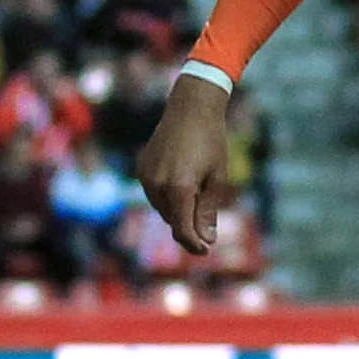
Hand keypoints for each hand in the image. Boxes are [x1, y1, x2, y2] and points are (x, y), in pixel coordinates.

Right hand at [134, 73, 233, 253]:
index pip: (182, 229)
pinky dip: (167, 197)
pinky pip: (154, 194)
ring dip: (178, 211)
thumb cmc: (211, 142)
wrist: (191, 108)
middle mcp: (157, 184)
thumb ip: (208, 210)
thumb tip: (207, 240)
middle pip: (172, 220)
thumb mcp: (217, 178)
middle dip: (188, 226)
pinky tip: (182, 182)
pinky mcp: (142, 168)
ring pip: (162, 209)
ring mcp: (146, 176)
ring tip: (196, 191)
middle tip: (206, 222)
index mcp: (179, 188)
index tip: (206, 251)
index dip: (194, 244)